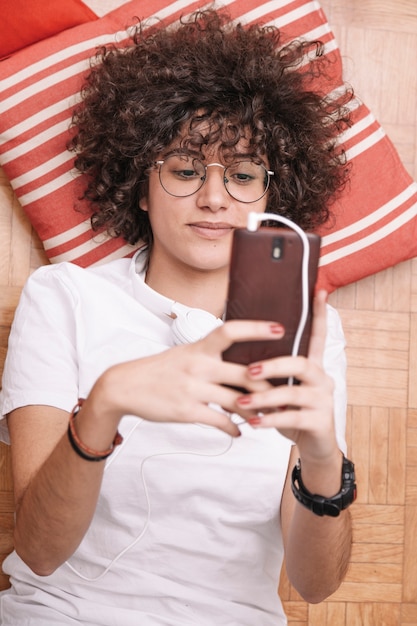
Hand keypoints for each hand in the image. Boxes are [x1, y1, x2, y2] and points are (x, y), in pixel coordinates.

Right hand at [88, 319, 282, 436]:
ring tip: (270, 416)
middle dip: (269, 385)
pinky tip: (240, 432)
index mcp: (199, 346)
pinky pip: (219, 421)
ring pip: (237, 401)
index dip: (257, 328)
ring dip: (256, 411)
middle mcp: (199, 365)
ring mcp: (193, 388)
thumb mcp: (185, 353)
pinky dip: (233, 428)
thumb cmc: (159, 369)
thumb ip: (211, 354)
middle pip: (244, 373)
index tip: (280, 328)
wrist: (124, 386)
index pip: (232, 330)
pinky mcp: (187, 411)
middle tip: (288, 391)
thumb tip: (240, 360)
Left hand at [235, 291, 338, 460]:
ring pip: (293, 394)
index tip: (320, 292)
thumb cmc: (289, 411)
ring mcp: (323, 400)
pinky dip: (270, 420)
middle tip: (249, 370)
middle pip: (300, 364)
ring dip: (264, 397)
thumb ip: (267, 372)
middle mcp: (321, 379)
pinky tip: (253, 423)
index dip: (319, 315)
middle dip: (273, 365)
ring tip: (241, 402)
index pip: (317, 336)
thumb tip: (235, 352)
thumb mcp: (279, 388)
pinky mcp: (320, 422)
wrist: (312, 446)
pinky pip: (293, 417)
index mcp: (311, 366)